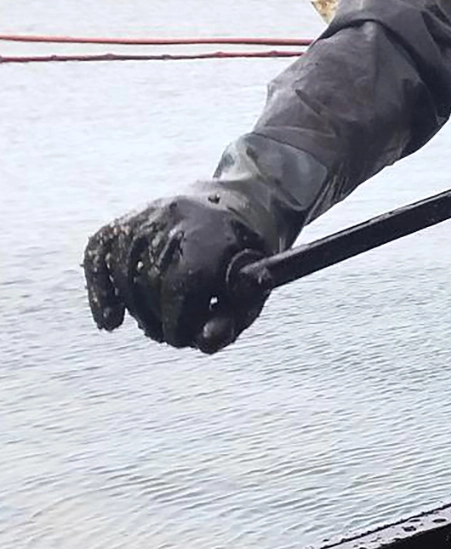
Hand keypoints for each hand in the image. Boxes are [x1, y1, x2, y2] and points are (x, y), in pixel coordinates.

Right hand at [83, 189, 271, 353]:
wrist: (237, 205)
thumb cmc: (247, 259)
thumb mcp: (254, 289)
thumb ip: (232, 319)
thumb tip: (204, 342)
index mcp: (215, 235)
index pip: (181, 286)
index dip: (178, 322)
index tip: (184, 338)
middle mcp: (177, 218)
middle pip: (151, 282)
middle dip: (157, 319)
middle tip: (170, 334)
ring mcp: (149, 213)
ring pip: (124, 272)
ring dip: (136, 309)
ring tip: (155, 324)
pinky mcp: (127, 217)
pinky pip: (98, 254)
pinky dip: (100, 290)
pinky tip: (110, 320)